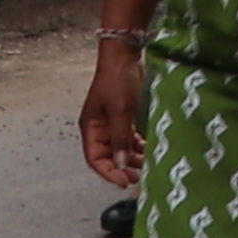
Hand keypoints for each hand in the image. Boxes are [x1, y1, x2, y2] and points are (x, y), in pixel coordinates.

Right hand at [79, 29, 151, 187]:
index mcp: (91, 128)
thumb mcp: (120, 112)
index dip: (108, 172)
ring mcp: (110, 123)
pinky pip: (127, 138)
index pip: (95, 159)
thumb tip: (122, 164)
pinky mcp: (122, 117)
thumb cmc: (117, 80)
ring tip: (145, 166)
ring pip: (119, 148)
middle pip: (107, 156)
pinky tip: (147, 151)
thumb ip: (120, 139)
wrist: (124, 55)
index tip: (124, 181)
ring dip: (131, 158)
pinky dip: (136, 146)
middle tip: (138, 177)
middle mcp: (98, 128)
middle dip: (121, 168)